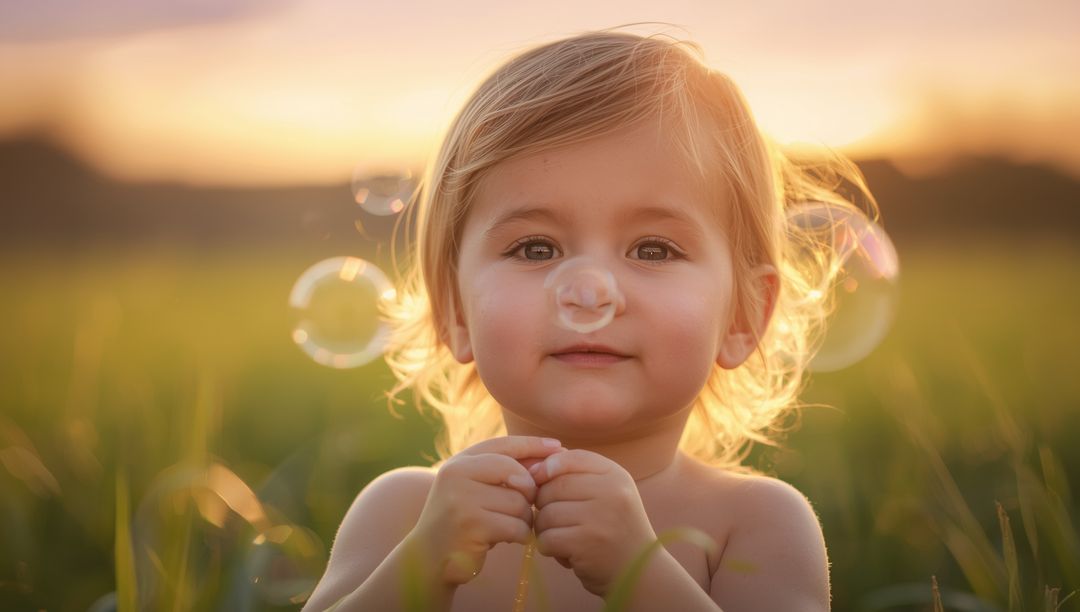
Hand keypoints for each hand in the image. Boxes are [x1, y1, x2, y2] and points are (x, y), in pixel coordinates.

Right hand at [409, 436, 564, 584]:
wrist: (429, 558)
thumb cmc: (461, 520)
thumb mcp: (476, 487)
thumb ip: (505, 470)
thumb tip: (551, 453)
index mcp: (460, 461)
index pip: (504, 445)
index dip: (533, 444)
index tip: (559, 447)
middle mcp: (457, 474)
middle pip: (518, 475)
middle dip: (529, 493)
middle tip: (525, 507)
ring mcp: (462, 499)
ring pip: (519, 503)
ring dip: (524, 519)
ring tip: (511, 525)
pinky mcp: (472, 526)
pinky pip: (516, 527)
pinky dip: (520, 535)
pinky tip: (508, 538)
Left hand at [529, 449, 657, 596]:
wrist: (638, 572)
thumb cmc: (614, 529)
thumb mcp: (607, 493)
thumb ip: (577, 475)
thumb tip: (535, 466)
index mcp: (616, 475)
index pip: (572, 458)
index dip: (548, 467)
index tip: (540, 479)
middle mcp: (611, 492)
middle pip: (552, 487)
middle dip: (542, 503)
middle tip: (554, 518)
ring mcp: (600, 518)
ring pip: (546, 514)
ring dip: (544, 529)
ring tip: (561, 536)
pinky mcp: (586, 544)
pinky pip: (547, 539)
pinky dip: (548, 547)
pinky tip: (563, 552)